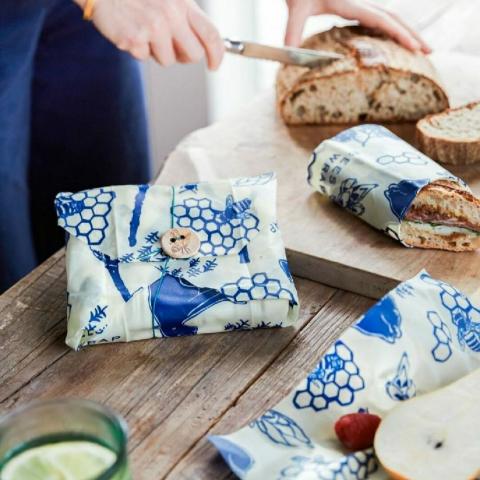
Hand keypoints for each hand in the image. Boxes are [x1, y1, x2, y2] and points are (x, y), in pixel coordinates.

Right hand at [74, 0, 223, 68]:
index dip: (217, 54)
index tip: (214, 65)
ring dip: (157, 52)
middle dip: (184, 57)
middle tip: (171, 47)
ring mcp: (153, 27)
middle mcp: (171, 14)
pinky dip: (137, 49)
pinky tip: (130, 30)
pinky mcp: (135, 37)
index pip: (211, 34)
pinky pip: (144, 58)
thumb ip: (186, 18)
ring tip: (144, 31)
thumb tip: (202, 46)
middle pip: (193, 55)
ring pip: (168, 61)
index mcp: (183, 3)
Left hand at [285, 0, 430, 52]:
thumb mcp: (296, 9)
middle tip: (429, 51)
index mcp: (350, 3)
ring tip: (419, 47)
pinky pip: (378, 19)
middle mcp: (359, 2)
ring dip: (405, 31)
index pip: (382, 19)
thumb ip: (293, 32)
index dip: (399, 34)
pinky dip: (390, 30)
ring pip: (389, 16)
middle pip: (393, 16)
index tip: (415, 47)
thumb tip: (291, 55)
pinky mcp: (353, 7)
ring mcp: (358, 4)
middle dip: (412, 34)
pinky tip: (394, 41)